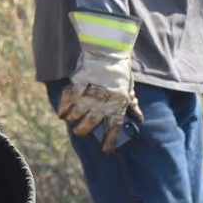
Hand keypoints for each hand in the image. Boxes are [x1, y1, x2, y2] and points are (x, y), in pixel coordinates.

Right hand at [57, 11, 142, 151]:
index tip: (105, 152)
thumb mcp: (129, 89)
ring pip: (75, 116)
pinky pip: (65, 103)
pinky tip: (62, 113)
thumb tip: (140, 119)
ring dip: (72, 120)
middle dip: (82, 132)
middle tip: (80, 131)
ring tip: (71, 120)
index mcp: (117, 105)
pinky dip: (62, 109)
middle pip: (88, 126)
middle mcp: (102, 104)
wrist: (106, 51)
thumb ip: (132, 105)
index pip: (113, 130)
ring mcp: (88, 95)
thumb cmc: (120, 71)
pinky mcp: (76, 86)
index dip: (109, 143)